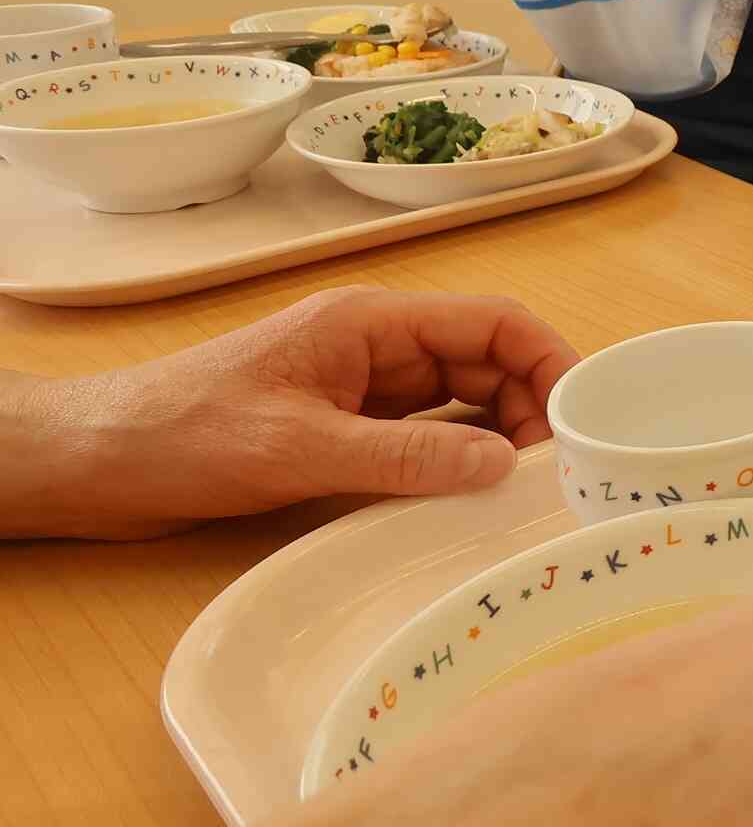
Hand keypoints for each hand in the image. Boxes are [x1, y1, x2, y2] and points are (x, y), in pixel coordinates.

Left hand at [6, 287, 576, 539]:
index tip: (586, 418)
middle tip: (561, 474)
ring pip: (461, 404)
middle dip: (533, 408)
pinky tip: (471, 502)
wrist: (93, 463)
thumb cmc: (183, 435)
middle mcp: (377, 349)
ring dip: (498, 439)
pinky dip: (456, 464)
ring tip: (528, 493)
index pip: (492, 323)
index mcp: (372, 323)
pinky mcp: (343, 432)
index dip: (550, 361)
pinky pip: (424, 440)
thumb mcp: (298, 448)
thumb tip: (501, 467)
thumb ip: (403, 457)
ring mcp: (361, 391)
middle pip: (487, 363)